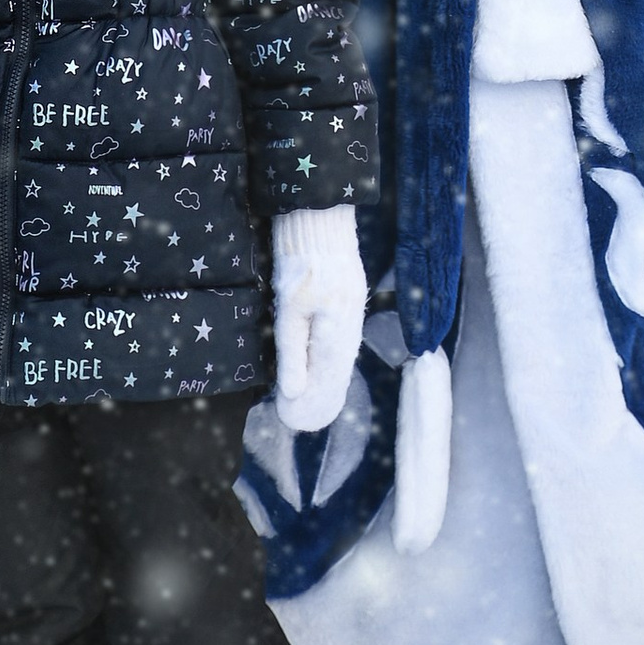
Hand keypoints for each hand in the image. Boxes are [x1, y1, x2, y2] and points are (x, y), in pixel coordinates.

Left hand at [272, 203, 366, 435]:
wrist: (320, 222)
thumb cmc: (301, 264)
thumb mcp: (289, 310)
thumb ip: (292, 353)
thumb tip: (292, 392)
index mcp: (338, 333)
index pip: (327, 381)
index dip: (311, 403)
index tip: (292, 421)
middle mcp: (351, 328)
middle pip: (337, 373)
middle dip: (320, 399)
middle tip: (301, 422)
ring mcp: (353, 314)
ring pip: (342, 359)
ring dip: (328, 382)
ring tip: (316, 405)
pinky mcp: (350, 303)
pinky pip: (344, 342)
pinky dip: (333, 361)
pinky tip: (327, 368)